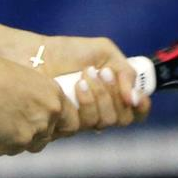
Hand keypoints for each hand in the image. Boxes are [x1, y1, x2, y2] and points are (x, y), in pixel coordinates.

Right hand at [0, 54, 75, 155]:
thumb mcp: (21, 78)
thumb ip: (32, 95)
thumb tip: (26, 107)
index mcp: (54, 92)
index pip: (71, 121)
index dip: (57, 127)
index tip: (43, 127)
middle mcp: (51, 111)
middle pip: (48, 137)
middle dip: (31, 136)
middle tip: (12, 128)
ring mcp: (37, 128)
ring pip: (29, 146)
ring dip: (14, 143)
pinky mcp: (20, 140)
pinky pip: (9, 151)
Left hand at [18, 35, 151, 137]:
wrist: (36, 54)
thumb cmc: (67, 52)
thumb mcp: (105, 52)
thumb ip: (126, 71)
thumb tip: (134, 97)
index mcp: (112, 95)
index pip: (135, 112)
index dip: (141, 107)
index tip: (136, 95)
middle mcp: (99, 111)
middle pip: (123, 118)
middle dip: (116, 93)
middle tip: (104, 73)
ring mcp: (82, 120)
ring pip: (106, 121)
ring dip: (101, 95)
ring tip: (86, 73)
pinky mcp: (65, 126)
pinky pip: (86, 124)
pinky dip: (87, 101)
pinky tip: (77, 84)